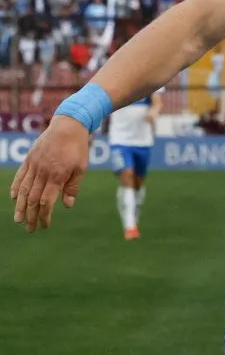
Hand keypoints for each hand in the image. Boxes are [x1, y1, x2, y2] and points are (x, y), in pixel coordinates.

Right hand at [10, 116, 89, 231]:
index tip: (45, 225)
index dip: (44, 215)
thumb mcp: (81, 168)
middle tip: (29, 228)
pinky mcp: (29, 159)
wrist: (68, 126)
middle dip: (30, 216)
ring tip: (18, 219)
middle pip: (32, 199)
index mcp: (57, 176)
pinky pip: (19, 176)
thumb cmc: (77, 148)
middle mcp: (43, 172)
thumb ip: (72, 187)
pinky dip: (15, 188)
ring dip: (20, 206)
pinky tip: (13, 198)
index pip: (46, 202)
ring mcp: (34, 165)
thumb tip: (67, 205)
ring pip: (23, 190)